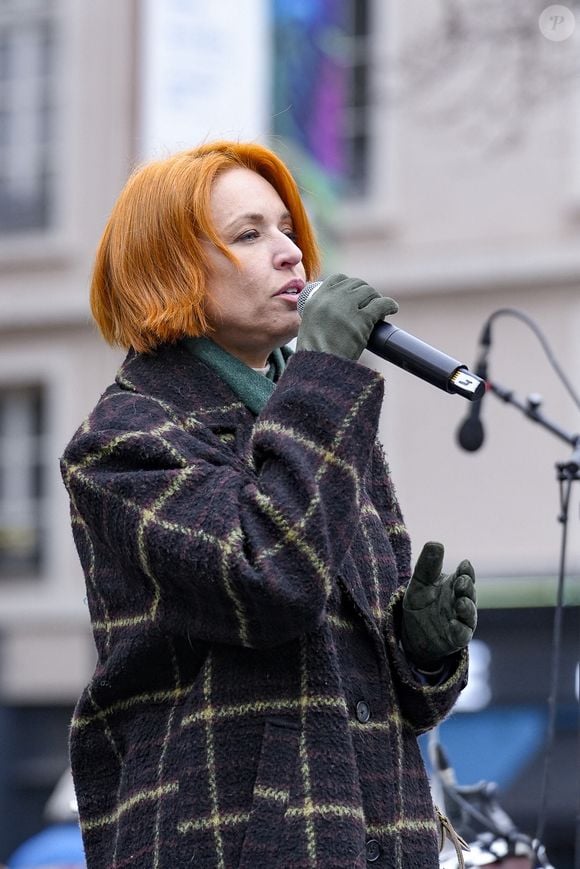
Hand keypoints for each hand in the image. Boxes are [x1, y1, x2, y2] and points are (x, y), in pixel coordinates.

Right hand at [296, 273, 398, 360]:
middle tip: (370, 304)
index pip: (338, 279)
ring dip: (376, 299)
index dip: (350, 285)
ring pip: (369, 292)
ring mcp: (347, 307)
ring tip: (380, 310)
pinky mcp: (361, 319)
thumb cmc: (315, 355)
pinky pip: (381, 304)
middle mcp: (331, 299)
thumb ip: (321, 315)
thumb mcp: (310, 326)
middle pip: (356, 284)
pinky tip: (393, 309)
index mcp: (316, 299)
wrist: (320, 368)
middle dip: (365, 293)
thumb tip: (335, 313)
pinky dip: (390, 305)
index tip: (356, 295)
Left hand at [401, 541, 476, 669]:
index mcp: (454, 585)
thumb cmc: (421, 603)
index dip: (466, 570)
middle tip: (462, 581)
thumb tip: (436, 543)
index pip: (464, 575)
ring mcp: (460, 620)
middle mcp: (460, 601)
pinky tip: (453, 625)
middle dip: (467, 587)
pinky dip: (459, 630)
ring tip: (461, 602)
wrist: (412, 633)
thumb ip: (427, 565)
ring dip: (467, 608)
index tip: (464, 564)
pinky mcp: (455, 638)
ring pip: (469, 614)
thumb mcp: (420, 582)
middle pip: (468, 593)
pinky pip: (462, 635)